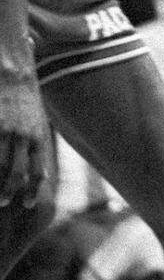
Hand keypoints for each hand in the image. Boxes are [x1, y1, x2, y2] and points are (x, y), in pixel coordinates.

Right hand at [0, 66, 50, 207]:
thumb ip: (37, 147)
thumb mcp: (38, 123)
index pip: (38, 170)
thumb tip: (44, 174)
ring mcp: (6, 132)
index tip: (29, 205)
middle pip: (17, 172)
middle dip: (11, 191)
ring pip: (0, 166)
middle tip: (5, 203)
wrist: (15, 75)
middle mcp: (23, 137)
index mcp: (37, 137)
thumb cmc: (27, 101)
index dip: (34, 190)